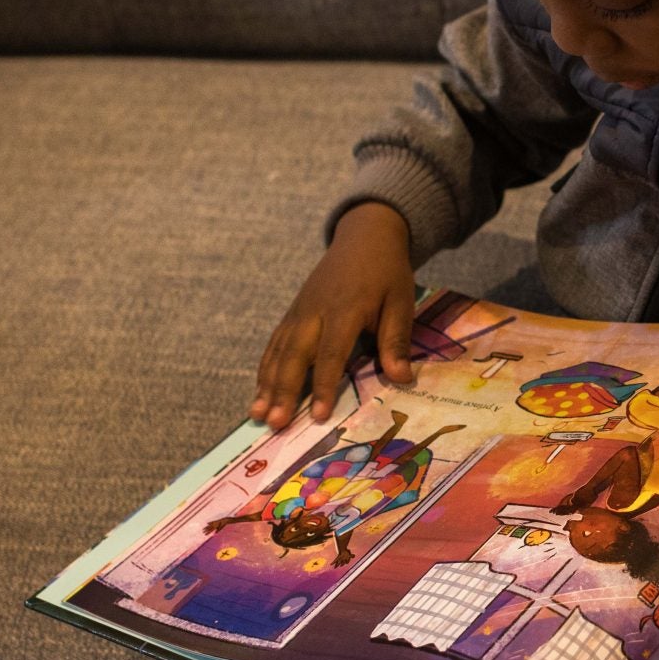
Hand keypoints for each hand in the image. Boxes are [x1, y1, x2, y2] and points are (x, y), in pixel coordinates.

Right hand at [250, 202, 417, 428]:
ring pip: (278, 352)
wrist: (364, 236)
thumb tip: (401, 378)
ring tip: (257, 415)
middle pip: (294, 356)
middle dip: (282, 391)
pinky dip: (265, 368)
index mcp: (345, 309)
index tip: (317, 415)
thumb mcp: (401, 302)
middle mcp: (315, 312)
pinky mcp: (293, 312)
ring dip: (266, 385)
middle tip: (274, 423)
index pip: (330, 353)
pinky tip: (259, 392)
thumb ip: (396, 340)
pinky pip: (275, 343)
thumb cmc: (387, 272)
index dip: (322, 385)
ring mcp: (300, 311)